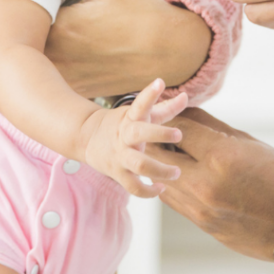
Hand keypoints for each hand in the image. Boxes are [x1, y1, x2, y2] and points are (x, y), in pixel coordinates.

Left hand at [0, 0, 212, 95]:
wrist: (172, 54)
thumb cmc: (141, 15)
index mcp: (59, 30)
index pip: (6, 21)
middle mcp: (57, 58)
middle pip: (5, 53)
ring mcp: (67, 76)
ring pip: (20, 73)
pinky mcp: (78, 86)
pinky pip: (41, 83)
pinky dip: (21, 77)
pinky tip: (10, 76)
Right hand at [82, 79, 188, 196]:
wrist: (87, 137)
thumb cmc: (123, 124)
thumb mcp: (141, 114)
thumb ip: (165, 108)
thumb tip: (186, 96)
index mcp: (131, 117)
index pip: (140, 103)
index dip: (149, 93)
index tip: (160, 82)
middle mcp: (125, 135)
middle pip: (139, 133)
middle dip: (159, 133)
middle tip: (179, 134)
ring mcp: (120, 155)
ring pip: (139, 164)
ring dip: (160, 170)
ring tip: (177, 172)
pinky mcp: (118, 173)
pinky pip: (133, 187)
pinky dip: (148, 191)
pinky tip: (161, 188)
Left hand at [152, 108, 273, 259]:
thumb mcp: (249, 143)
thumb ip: (211, 126)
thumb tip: (183, 109)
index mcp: (221, 157)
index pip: (177, 127)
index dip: (168, 114)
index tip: (164, 106)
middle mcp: (206, 184)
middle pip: (157, 154)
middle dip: (155, 136)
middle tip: (158, 126)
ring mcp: (202, 209)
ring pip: (160, 179)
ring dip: (160, 162)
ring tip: (169, 149)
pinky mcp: (203, 225)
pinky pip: (173, 199)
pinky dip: (171, 182)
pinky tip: (181, 172)